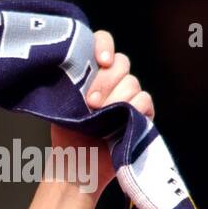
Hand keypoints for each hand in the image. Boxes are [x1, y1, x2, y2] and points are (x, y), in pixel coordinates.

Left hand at [50, 29, 153, 191]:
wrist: (76, 166)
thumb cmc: (66, 136)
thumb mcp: (61, 105)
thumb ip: (70, 81)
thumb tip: (70, 62)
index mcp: (92, 73)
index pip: (103, 42)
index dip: (104, 45)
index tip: (100, 60)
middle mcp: (112, 81)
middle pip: (121, 62)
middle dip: (106, 81)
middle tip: (91, 102)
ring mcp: (128, 97)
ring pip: (132, 82)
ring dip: (117, 98)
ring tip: (101, 115)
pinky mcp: (142, 114)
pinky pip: (145, 100)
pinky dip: (134, 108)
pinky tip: (121, 119)